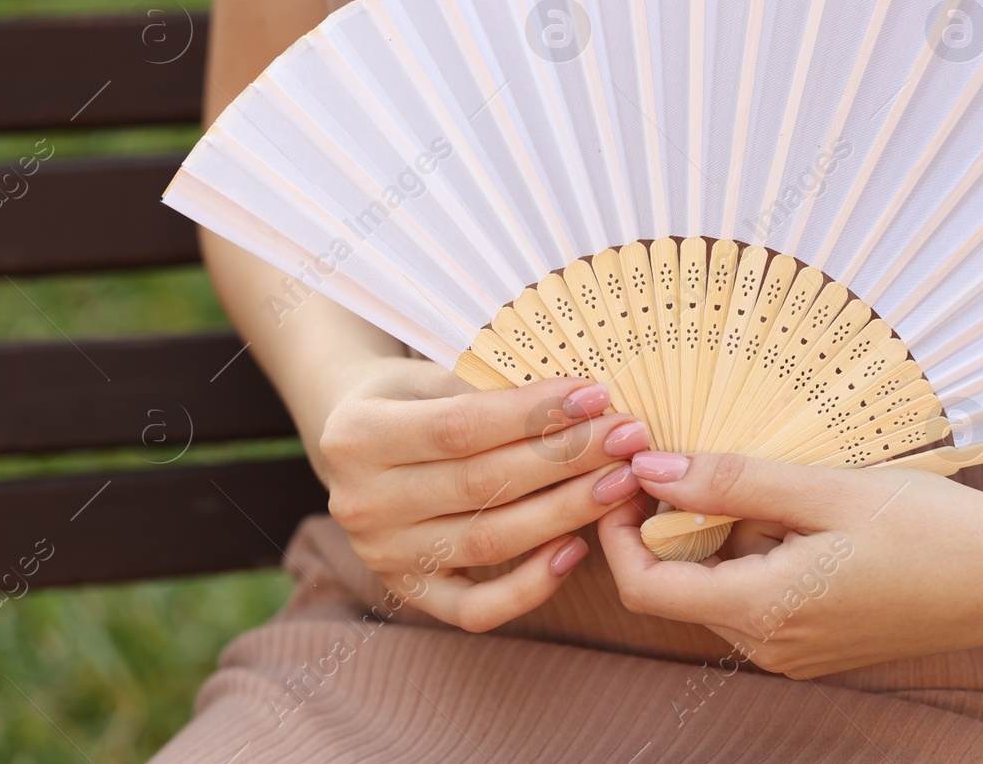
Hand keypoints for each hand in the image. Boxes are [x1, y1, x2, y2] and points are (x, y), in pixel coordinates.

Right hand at [317, 357, 651, 631]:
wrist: (354, 444)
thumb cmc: (409, 398)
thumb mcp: (430, 375)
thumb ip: (490, 389)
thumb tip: (584, 401)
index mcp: (359, 436)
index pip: (461, 427)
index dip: (534, 413)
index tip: (596, 395)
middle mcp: (363, 503)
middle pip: (484, 484)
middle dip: (567, 459)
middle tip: (628, 438)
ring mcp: (383, 555)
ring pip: (490, 541)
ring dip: (566, 512)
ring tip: (622, 483)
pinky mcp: (407, 593)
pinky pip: (475, 608)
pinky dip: (529, 587)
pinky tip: (577, 550)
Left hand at [597, 451, 982, 678]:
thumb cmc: (930, 529)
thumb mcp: (826, 490)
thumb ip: (733, 482)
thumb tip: (649, 470)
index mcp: (764, 613)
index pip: (644, 586)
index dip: (618, 529)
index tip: (626, 472)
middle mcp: (770, 647)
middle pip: (682, 582)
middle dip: (683, 520)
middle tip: (718, 458)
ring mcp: (795, 651)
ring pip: (721, 584)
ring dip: (729, 532)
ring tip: (789, 487)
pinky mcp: (818, 642)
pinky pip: (760, 593)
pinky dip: (762, 549)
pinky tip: (810, 514)